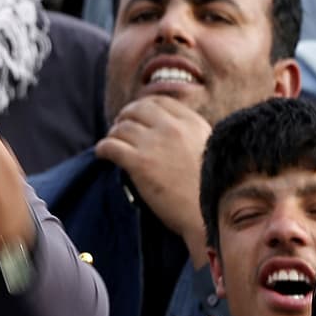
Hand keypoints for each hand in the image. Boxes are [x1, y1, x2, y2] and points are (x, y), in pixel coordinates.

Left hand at [95, 96, 209, 263]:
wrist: (212, 214)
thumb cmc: (212, 190)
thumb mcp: (211, 150)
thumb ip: (190, 135)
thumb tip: (169, 130)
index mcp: (192, 123)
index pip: (160, 101)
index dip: (144, 107)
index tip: (138, 116)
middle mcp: (172, 128)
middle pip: (137, 109)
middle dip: (126, 117)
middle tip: (121, 128)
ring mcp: (154, 144)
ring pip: (121, 127)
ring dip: (114, 134)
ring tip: (113, 144)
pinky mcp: (139, 163)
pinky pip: (110, 146)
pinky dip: (103, 149)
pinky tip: (103, 155)